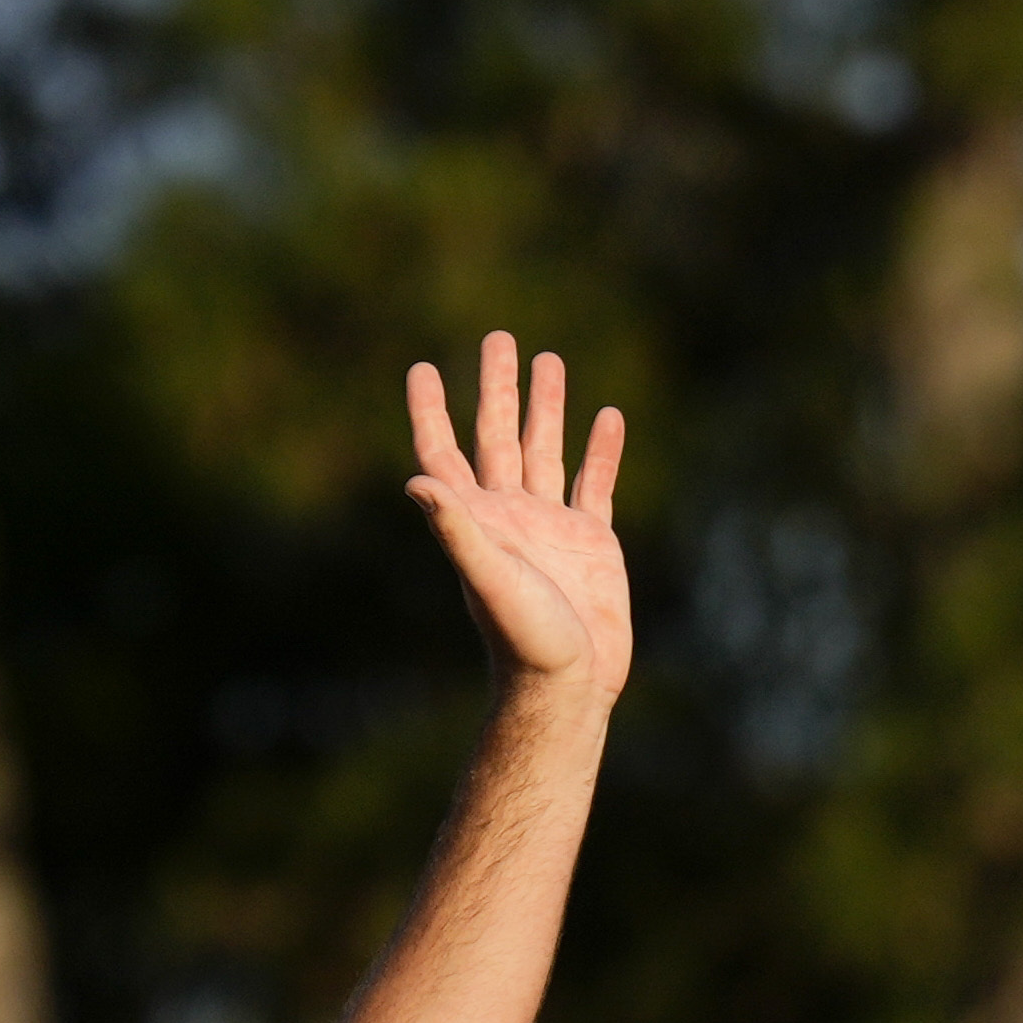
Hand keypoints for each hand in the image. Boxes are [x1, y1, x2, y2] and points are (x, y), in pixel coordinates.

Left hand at [401, 333, 630, 696]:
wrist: (568, 685)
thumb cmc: (524, 639)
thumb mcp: (488, 577)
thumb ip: (456, 528)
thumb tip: (416, 480)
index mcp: (477, 520)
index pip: (445, 452)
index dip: (431, 411)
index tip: (422, 367)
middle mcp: (509, 516)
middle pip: (497, 436)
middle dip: (496, 387)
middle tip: (498, 336)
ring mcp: (551, 527)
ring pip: (546, 449)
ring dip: (546, 407)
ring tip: (548, 359)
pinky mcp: (592, 541)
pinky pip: (594, 482)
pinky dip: (601, 449)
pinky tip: (607, 415)